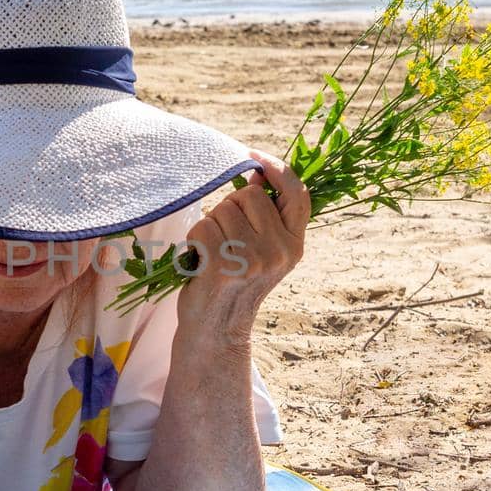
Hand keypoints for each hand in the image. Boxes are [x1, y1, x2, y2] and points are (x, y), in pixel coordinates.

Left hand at [176, 148, 308, 339]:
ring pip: (222, 210)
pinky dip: (194, 239)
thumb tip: (256, 176)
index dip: (276, 169)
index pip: (296, 194)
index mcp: (295, 246)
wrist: (217, 331)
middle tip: (226, 240)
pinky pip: (202, 228)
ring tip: (214, 254)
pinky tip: (199, 261)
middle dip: (230, 207)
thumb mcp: (265, 253)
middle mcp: (280, 252)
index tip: (252, 159)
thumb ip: (268, 219)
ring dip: (211, 225)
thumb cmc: (235, 283)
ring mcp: (253, 261)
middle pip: (250, 196)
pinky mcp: (224, 268)